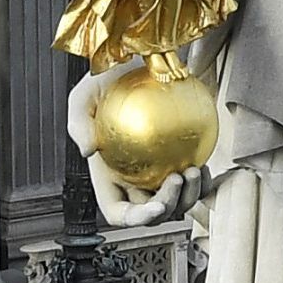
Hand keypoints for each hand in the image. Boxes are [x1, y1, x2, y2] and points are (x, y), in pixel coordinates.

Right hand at [67, 69, 207, 229]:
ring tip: (195, 171)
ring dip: (190, 196)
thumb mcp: (83, 96)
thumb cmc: (107, 81)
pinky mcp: (180, 159)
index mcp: (108, 177)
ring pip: (178, 202)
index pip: (119, 213)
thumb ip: (78, 122)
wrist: (136, 63)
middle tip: (178, 177)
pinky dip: (204, 183)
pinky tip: (204, 166)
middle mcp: (134, 181)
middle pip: (153, 213)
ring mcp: (159, 173)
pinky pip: (195, 182)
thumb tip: (86, 151)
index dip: (137, 219)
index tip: (157, 207)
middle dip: (170, 206)